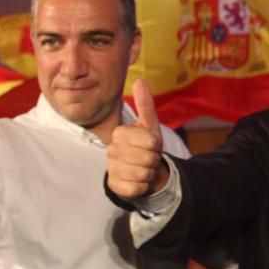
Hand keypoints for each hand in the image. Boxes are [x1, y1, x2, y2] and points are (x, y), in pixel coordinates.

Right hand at [106, 79, 168, 198]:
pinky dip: (143, 186)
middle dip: (154, 159)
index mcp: (120, 133)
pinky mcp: (114, 186)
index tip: (151, 145)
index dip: (156, 145)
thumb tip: (140, 80)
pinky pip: (137, 187)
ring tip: (144, 168)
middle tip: (148, 158)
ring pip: (143, 173)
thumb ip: (145, 105)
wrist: (143, 170)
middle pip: (148, 157)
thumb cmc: (147, 147)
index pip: (150, 141)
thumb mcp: (149, 125)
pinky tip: (138, 180)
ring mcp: (111, 168)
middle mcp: (112, 150)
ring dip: (149, 172)